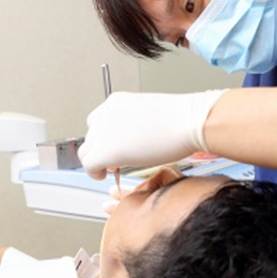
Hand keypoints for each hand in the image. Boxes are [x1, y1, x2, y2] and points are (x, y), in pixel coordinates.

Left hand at [78, 90, 226, 179]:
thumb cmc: (182, 119)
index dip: (104, 137)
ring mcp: (103, 131)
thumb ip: (132, 124)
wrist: (190, 121)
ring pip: (86, 152)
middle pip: (90, 137)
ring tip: (109, 170)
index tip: (113, 146)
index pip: (97, 121)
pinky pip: (89, 166)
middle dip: (100, 150)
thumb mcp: (149, 114)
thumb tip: (129, 139)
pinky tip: (104, 176)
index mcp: (116, 101)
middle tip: (113, 161)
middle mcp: (105, 113)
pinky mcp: (105, 150)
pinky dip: (94, 173)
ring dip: (96, 162)